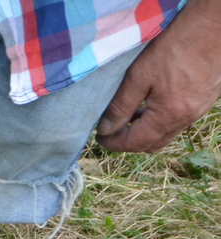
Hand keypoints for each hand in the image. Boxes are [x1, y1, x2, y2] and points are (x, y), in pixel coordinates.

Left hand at [97, 0, 220, 152]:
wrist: (213, 24)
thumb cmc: (176, 45)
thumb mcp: (139, 75)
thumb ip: (121, 106)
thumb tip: (106, 128)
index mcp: (169, 115)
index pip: (136, 143)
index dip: (114, 144)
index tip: (100, 137)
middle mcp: (187, 117)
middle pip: (153, 143)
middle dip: (130, 141)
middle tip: (112, 130)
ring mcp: (200, 109)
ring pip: (168, 132)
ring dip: (146, 130)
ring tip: (130, 114)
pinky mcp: (206, 98)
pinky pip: (180, 120)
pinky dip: (162, 119)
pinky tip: (152, 103)